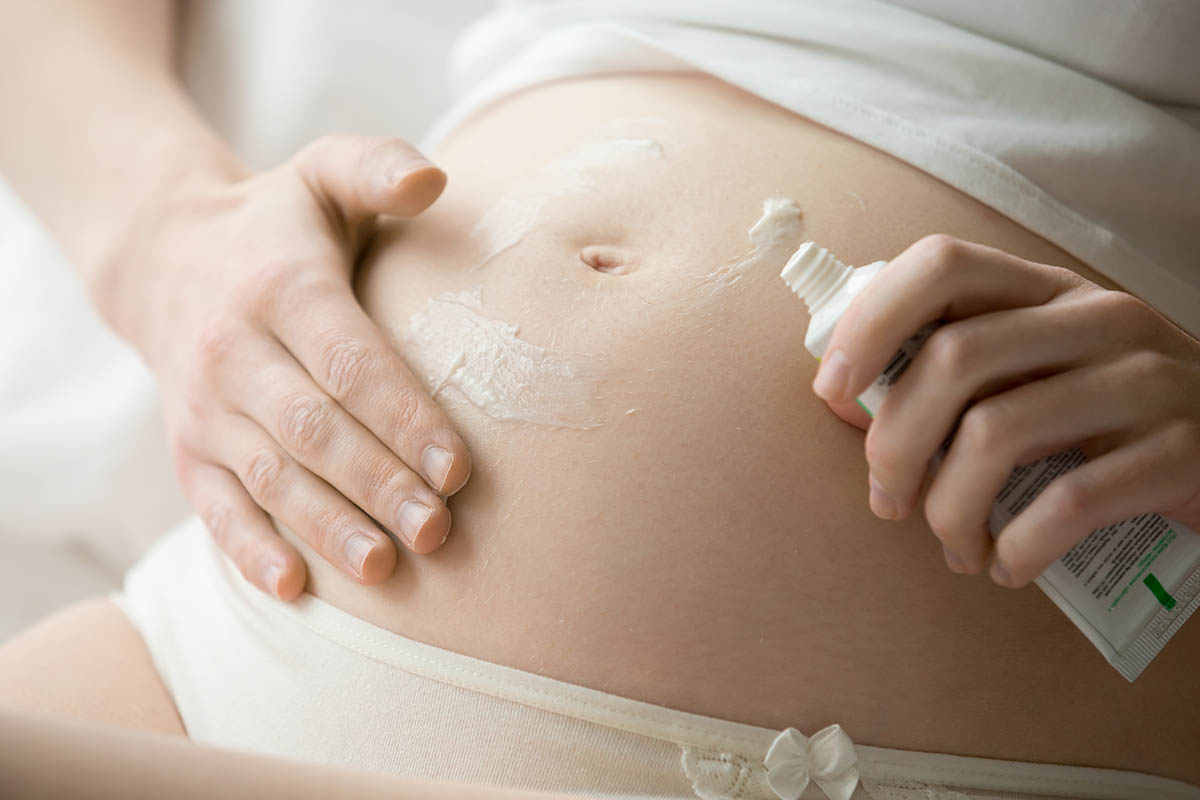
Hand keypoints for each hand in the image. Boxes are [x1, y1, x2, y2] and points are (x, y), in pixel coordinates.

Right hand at [94, 134, 471, 599]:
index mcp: (281, 287)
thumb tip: (433, 180)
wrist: (165, 256)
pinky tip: (293, 588)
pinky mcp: (186, 446)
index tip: (458, 467)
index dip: (403, 416)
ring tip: (386, 568)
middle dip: (377, 485)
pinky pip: (213, 505)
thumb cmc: (278, 225)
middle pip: (313, 430)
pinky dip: (249, 549)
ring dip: (327, 527)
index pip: (348, 361)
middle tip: (438, 530)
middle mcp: (233, 350)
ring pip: (269, 476)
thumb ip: (378, 167)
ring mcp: (204, 405)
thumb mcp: (324, 173)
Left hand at [812, 235, 1199, 586]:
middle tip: (886, 500)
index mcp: (1046, 290)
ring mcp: (1144, 379)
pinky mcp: (1181, 452)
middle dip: (894, 445)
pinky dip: (1019, 545)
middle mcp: (1096, 318)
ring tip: (952, 546)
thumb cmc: (1107, 416)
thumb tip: (851, 400)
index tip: (833, 388)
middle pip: (953, 361)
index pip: (940, 265)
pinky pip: (1069, 502)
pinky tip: (1008, 565)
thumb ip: (960, 369)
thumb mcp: (1039, 368)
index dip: (870, 322)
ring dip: (949, 509)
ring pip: (996, 435)